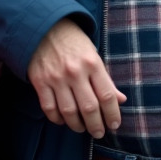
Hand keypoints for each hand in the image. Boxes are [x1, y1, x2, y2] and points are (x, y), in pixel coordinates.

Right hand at [27, 18, 126, 138]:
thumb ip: (106, 79)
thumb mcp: (94, 54)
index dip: (112, 114)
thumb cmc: (74, 41)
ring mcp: (56, 78)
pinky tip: (63, 120)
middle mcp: (75, 72)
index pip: (107, 96)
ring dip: (77, 125)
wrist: (45, 26)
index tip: (115, 124)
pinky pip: (49, 108)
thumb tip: (121, 100)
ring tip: (82, 128)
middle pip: (89, 108)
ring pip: (69, 112)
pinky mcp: (40, 82)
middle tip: (99, 133)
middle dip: (96, 125)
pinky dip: (57, 119)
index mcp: (92, 63)